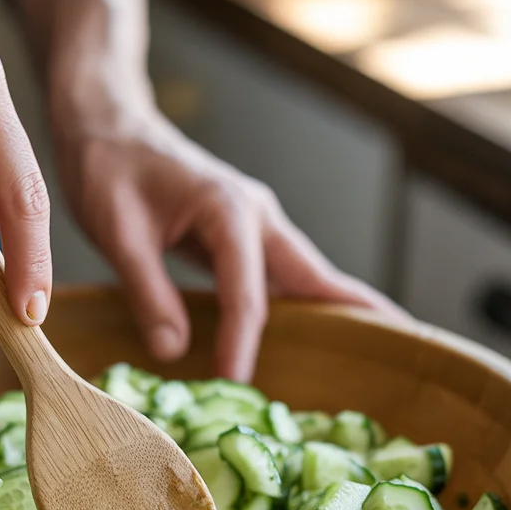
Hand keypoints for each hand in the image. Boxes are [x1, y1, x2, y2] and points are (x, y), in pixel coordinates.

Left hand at [54, 105, 404, 380]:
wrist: (108, 126)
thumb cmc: (108, 170)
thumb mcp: (118, 233)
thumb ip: (148, 292)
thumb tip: (174, 353)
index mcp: (228, 210)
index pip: (247, 291)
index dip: (244, 340)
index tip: (237, 383)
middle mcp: (256, 215)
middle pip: (314, 273)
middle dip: (356, 311)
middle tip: (402, 346)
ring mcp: (256, 223)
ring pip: (307, 273)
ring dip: (340, 308)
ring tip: (381, 347)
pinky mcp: (244, 235)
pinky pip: (285, 275)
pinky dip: (308, 302)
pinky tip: (319, 330)